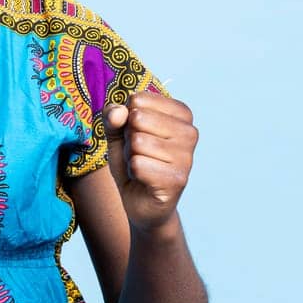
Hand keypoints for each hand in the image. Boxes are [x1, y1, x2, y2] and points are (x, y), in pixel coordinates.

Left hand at [104, 91, 198, 234]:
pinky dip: (132, 172)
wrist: (140, 202)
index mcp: (181, 114)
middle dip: (128, 138)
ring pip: (138, 142)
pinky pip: (138, 165)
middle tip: (137, 153)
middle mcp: (190, 133)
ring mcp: (187, 157)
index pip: (139, 100)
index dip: (126, 118)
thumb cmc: (132, 161)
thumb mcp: (117, 134)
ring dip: (130, 156)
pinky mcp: (178, 180)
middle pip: (138, 118)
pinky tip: (143, 179)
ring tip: (141, 166)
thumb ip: (113, 117)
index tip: (136, 133)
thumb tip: (118, 112)